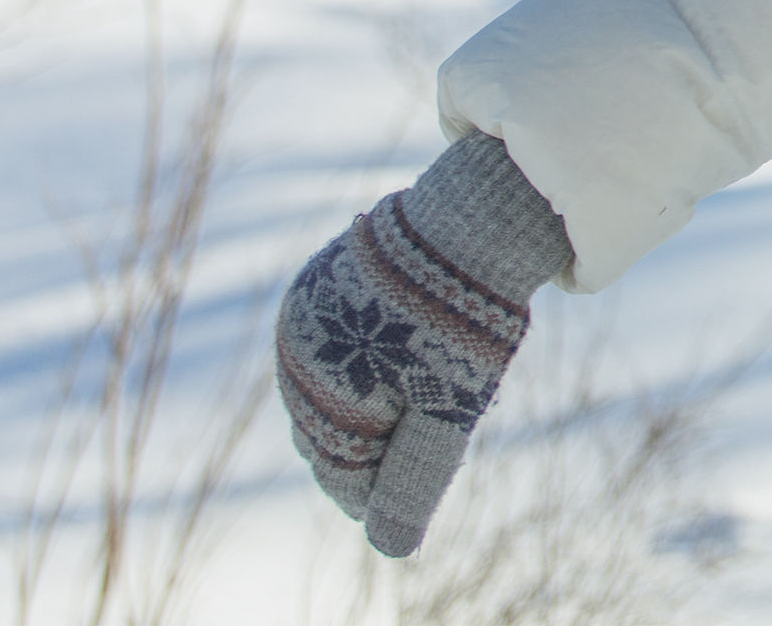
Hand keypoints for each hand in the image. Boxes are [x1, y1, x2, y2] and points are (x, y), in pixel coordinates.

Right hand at [278, 133, 572, 556]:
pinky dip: (368, 354)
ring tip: (433, 382)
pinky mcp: (323, 278)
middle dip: (379, 442)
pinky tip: (412, 346)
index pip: (339, 471)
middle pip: (331, 428)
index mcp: (322, 392)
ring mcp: (305, 312)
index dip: (377, 492)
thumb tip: (391, 550)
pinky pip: (336, 337)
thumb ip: (413, 480)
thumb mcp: (447, 413)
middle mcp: (297, 354)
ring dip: (373, 396)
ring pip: (332, 383)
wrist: (474, 220)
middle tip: (432, 428)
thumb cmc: (464, 325)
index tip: (409, 496)